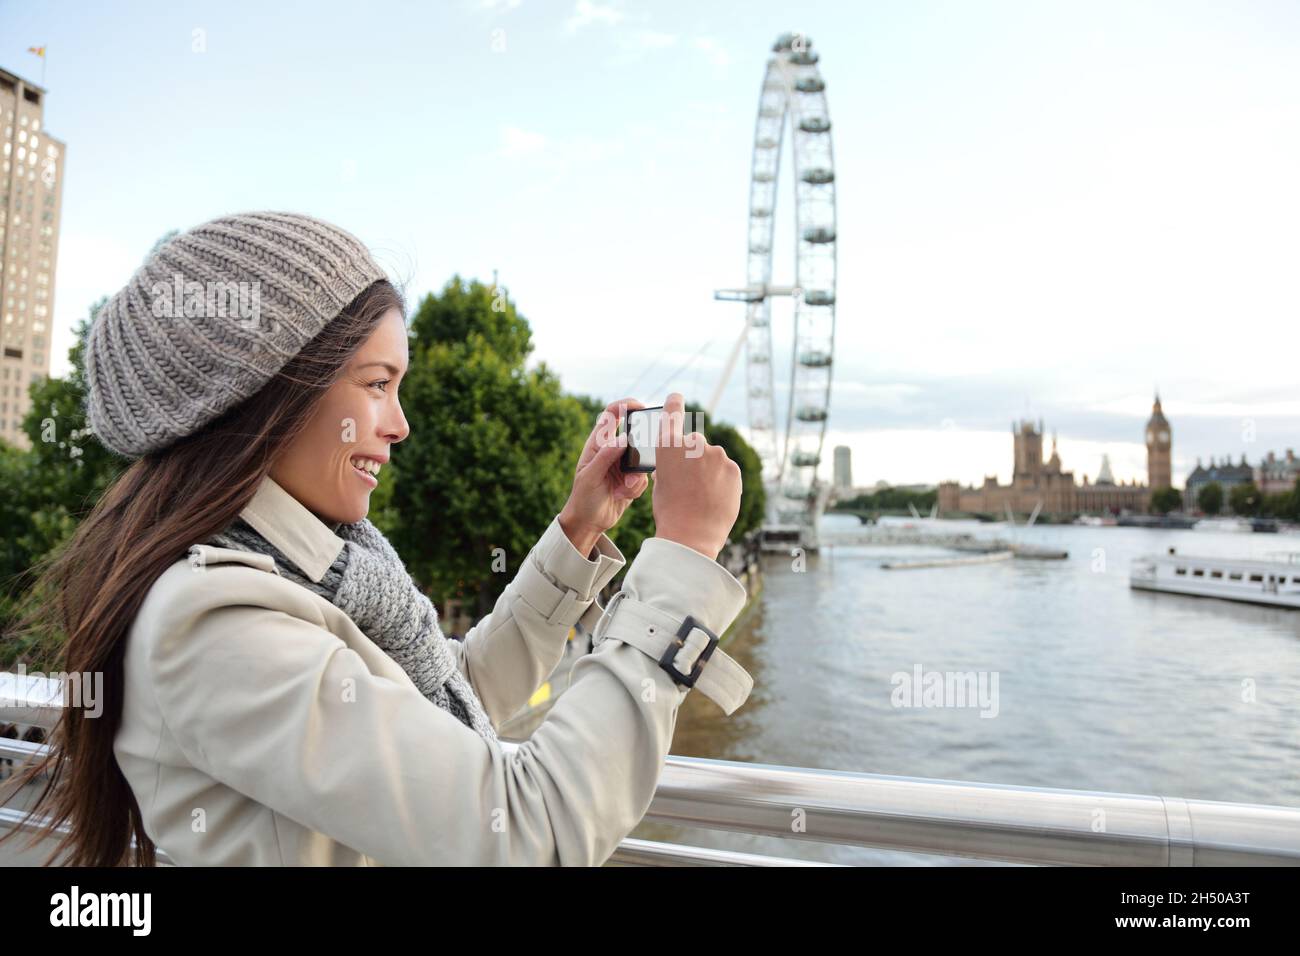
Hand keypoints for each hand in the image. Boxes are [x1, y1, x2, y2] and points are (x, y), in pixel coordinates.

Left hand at [558, 397, 650, 555]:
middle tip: (634, 467)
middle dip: (639, 450)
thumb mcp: (590, 477)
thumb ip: (605, 457)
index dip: (625, 405)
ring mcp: (623, 465)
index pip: (612, 415)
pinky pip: (644, 477)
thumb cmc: (583, 498)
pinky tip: (622, 496)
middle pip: (635, 436)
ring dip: (635, 476)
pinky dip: (636, 487)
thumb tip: (623, 438)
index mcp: (598, 444)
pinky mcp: (632, 479)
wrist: (589, 522)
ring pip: (642, 460)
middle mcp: (612, 451)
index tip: (640, 406)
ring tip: (621, 489)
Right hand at [651, 392, 741, 559]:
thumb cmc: (670, 510)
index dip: (674, 403)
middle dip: (693, 456)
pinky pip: (726, 469)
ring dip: (709, 469)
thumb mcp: (660, 482)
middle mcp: (693, 443)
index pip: (672, 411)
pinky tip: (715, 496)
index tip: (676, 396)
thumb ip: (671, 464)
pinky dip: (722, 479)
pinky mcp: (733, 468)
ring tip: (703, 494)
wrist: (692, 535)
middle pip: (694, 442)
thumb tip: (680, 461)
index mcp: (668, 444)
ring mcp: (716, 455)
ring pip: (712, 458)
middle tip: (690, 481)